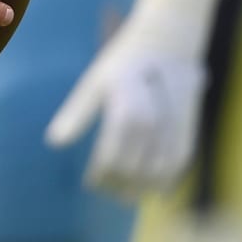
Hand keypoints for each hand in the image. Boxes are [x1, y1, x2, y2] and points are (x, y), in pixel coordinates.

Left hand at [44, 0, 229, 201]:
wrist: (166, 47)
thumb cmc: (122, 63)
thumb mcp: (93, 82)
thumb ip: (76, 115)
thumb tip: (53, 143)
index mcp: (125, 114)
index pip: (111, 161)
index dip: (99, 177)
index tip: (88, 182)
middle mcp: (152, 127)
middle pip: (132, 173)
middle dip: (115, 186)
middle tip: (101, 188)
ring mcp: (173, 133)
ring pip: (156, 178)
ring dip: (138, 191)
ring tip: (120, 194)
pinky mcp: (188, 136)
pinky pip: (175, 170)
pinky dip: (161, 185)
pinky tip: (147, 188)